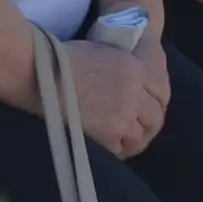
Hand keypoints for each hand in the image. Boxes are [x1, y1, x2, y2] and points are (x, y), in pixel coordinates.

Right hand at [64, 41, 166, 158]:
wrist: (41, 72)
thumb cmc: (65, 56)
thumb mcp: (104, 52)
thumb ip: (124, 67)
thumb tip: (129, 81)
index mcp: (135, 69)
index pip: (162, 90)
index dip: (158, 100)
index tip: (152, 105)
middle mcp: (134, 95)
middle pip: (155, 117)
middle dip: (150, 122)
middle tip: (142, 126)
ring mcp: (122, 118)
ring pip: (141, 136)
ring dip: (137, 139)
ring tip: (128, 140)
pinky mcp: (106, 136)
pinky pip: (121, 149)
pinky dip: (120, 149)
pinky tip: (114, 147)